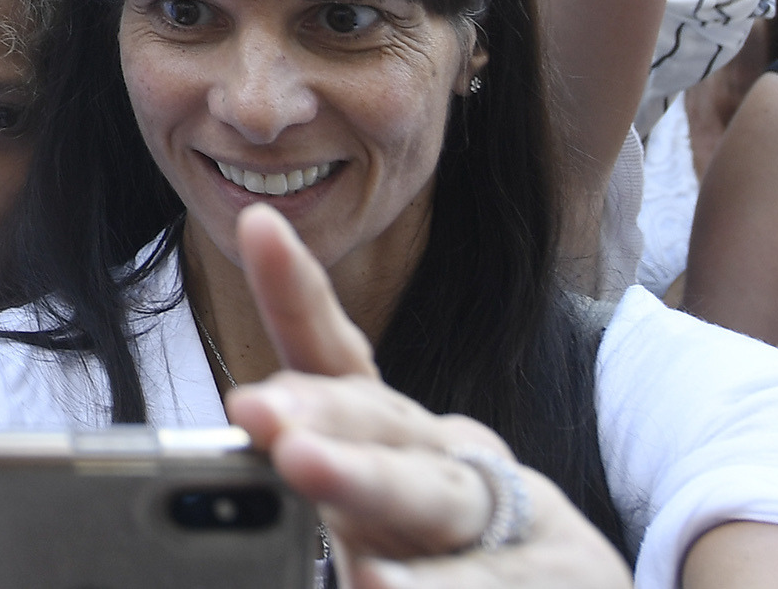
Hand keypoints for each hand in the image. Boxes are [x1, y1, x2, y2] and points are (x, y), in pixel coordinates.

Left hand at [225, 208, 628, 586]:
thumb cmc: (446, 557)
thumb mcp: (366, 518)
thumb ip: (299, 495)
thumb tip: (215, 467)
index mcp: (394, 432)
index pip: (335, 354)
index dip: (296, 292)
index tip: (257, 225)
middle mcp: (448, 456)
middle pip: (380, 419)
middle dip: (320, 409)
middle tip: (255, 408)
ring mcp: (511, 515)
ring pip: (435, 493)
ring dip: (369, 481)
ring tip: (303, 471)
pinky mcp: (562, 573)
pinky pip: (494, 580)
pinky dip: (436, 587)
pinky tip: (381, 586)